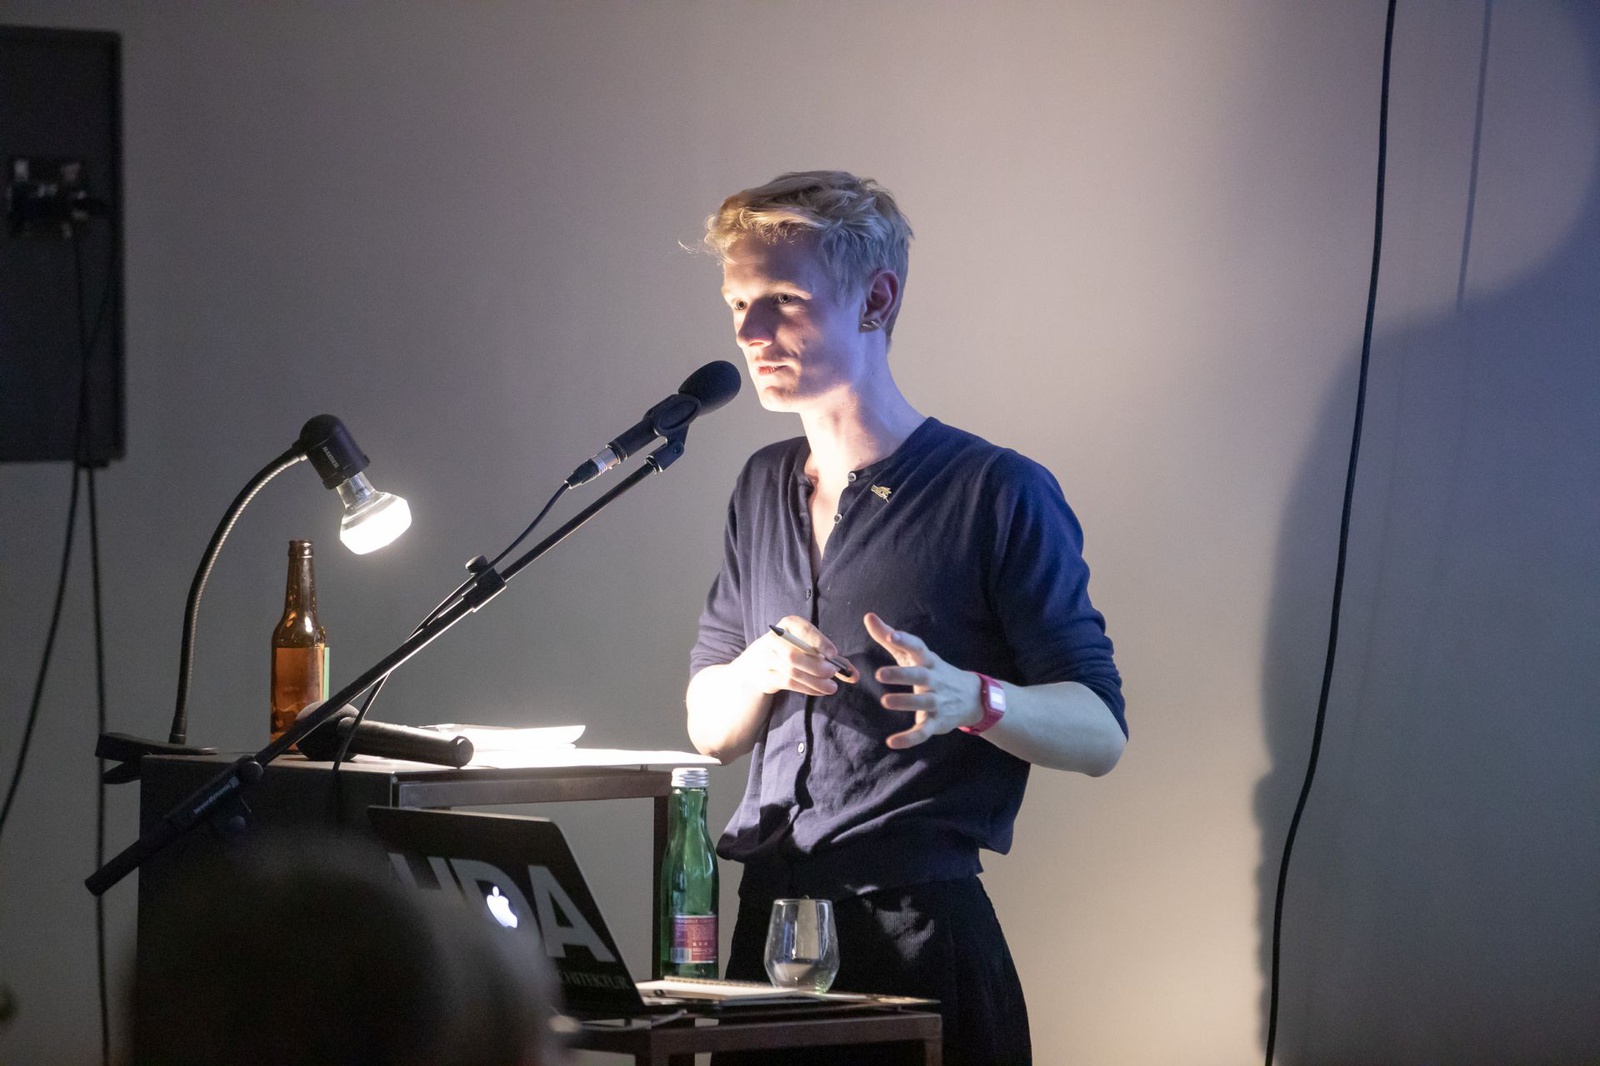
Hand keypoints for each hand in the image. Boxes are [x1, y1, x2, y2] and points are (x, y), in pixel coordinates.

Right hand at [734, 616, 841, 697]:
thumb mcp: (806, 647)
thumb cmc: (790, 651)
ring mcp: (766, 659)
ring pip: (792, 671)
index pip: (802, 628)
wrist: (755, 666)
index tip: (833, 653)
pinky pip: (789, 683)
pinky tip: (820, 691)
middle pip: (794, 654)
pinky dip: (807, 688)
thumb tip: (854, 675)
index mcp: (786, 625)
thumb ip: (830, 658)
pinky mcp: (766, 677)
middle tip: (833, 673)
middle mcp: (773, 639)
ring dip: (815, 680)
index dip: (818, 640)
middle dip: (816, 665)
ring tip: (832, 687)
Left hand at [864, 612, 981, 748]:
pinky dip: (909, 738)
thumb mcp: (914, 654)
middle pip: (920, 675)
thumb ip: (889, 637)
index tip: (891, 635)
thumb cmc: (934, 671)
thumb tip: (868, 616)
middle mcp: (935, 680)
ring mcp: (938, 701)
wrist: (973, 697)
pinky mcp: (937, 722)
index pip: (918, 648)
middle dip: (902, 675)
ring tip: (885, 701)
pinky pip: (924, 731)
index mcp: (928, 661)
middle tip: (879, 674)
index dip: (905, 641)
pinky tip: (892, 742)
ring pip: (924, 702)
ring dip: (906, 702)